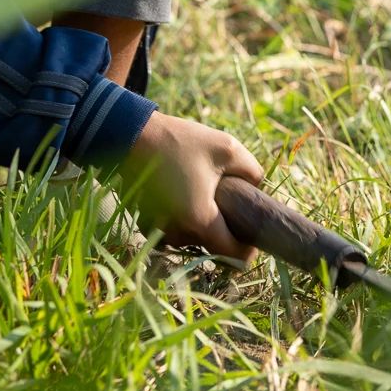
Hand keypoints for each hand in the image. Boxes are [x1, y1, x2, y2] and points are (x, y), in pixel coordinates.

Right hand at [122, 111, 264, 260]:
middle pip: (211, 244)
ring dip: (201, 224)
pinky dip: (182, 219)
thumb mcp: (227, 148)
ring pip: (191, 238)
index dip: (247, 250)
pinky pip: (173, 230)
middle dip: (223, 230)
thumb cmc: (181, 141)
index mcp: (200, 220)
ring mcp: (159, 230)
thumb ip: (252, 171)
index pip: (232, 254)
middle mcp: (178, 233)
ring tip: (205, 194)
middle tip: (230, 204)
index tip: (253, 237)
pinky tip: (183, 195)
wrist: (133, 136)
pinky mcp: (146, 224)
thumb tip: (257, 188)